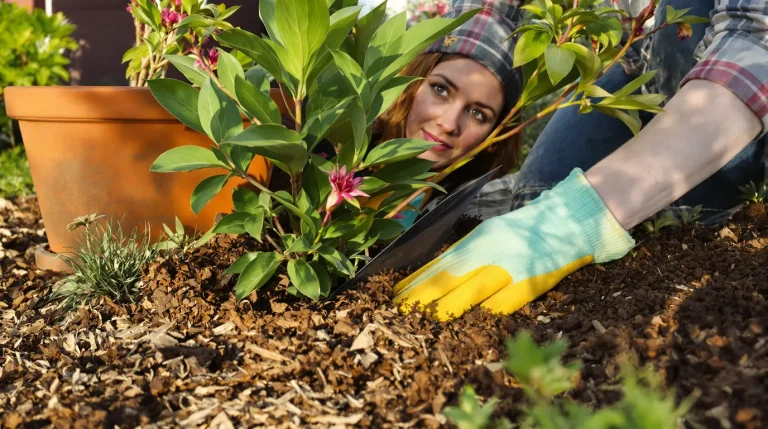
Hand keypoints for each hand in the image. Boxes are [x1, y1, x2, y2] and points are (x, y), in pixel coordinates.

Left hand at [392, 169, 634, 320]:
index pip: (438, 263)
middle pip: (446, 277)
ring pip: (469, 292)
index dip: (414, 281)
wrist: (572, 221)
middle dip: (420, 298)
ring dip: (445, 310)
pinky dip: (483, 316)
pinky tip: (469, 327)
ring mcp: (510, 266)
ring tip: (423, 323)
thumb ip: (466, 254)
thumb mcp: (491, 234)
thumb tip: (434, 276)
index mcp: (478, 238)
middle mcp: (489, 250)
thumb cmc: (525, 232)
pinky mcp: (531, 282)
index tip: (393, 296)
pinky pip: (501, 305)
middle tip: (396, 314)